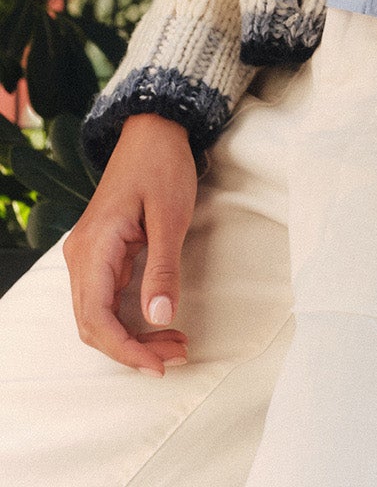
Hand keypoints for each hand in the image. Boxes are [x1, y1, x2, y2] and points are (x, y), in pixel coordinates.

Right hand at [61, 112, 195, 373]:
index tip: (159, 365)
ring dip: (133, 335)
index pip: (97, 319)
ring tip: (175, 343)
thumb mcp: (170, 216)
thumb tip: (159, 317)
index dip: (126, 350)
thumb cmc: (162, 165)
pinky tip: (160, 321)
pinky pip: (108, 298)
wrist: (154, 129)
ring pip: (100, 315)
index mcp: (93, 248)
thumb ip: (162, 268)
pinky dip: (132, 316)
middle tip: (176, 356)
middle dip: (133, 348)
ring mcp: (89, 256)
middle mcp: (82, 256)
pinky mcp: (102, 253)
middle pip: (95, 324)